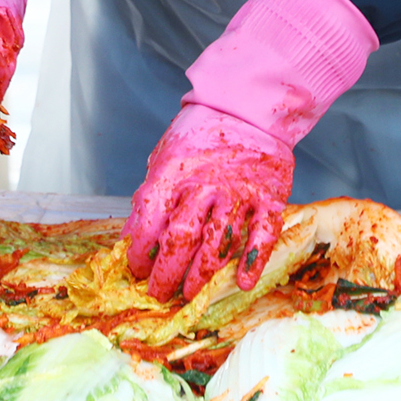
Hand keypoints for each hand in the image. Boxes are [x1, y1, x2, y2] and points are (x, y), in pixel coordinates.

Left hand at [124, 104, 292, 301]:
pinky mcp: (269, 198)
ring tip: (189, 293)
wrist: (247, 107)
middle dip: (167, 274)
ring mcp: (239, 193)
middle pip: (182, 240)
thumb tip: (132, 238)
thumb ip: (151, 196)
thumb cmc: (200, 135)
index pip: (151, 222)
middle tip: (160, 293)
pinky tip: (241, 281)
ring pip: (218, 243)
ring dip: (202, 275)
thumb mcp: (164, 157)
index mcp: (174, 173)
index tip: (137, 272)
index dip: (140, 254)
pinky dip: (252, 261)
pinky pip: (262, 235)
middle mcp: (206, 185)